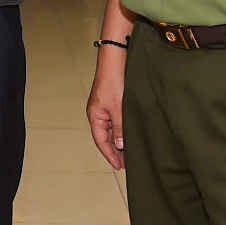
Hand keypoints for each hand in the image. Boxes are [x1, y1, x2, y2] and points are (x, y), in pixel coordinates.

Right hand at [86, 45, 125, 169]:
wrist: (115, 59)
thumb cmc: (113, 80)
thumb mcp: (118, 107)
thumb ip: (119, 127)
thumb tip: (120, 144)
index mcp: (95, 116)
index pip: (101, 141)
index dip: (110, 154)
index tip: (119, 165)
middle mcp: (98, 113)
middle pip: (105, 137)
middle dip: (115, 150)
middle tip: (127, 162)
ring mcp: (105, 108)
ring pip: (111, 130)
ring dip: (119, 140)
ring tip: (130, 152)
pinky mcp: (112, 102)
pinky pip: (116, 121)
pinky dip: (122, 130)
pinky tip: (129, 134)